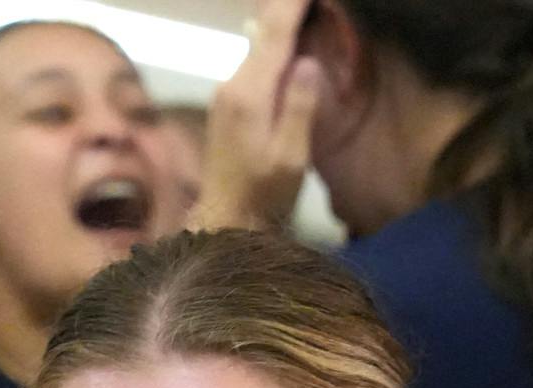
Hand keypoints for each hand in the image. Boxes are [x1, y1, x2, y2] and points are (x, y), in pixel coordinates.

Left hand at [192, 0, 322, 229]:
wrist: (225, 222)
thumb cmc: (264, 197)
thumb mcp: (291, 157)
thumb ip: (299, 107)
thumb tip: (307, 62)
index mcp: (249, 95)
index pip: (275, 35)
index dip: (293, 5)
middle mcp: (231, 86)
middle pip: (263, 33)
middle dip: (284, 8)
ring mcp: (225, 94)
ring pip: (256, 47)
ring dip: (279, 26)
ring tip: (299, 10)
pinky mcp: (227, 106)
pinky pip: (253, 64)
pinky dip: (272, 47)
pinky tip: (285, 44)